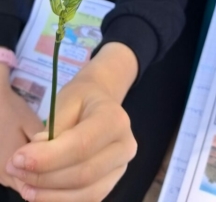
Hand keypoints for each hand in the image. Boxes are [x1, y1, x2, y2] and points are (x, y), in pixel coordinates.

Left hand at [6, 43, 137, 201]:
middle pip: (84, 173)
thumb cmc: (81, 98)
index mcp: (115, 119)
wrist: (99, 101)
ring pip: (86, 193)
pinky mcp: (111, 182)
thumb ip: (53, 129)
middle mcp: (125, 146)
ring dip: (51, 195)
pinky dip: (61, 199)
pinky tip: (39, 192)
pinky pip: (87, 199)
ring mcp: (121, 167)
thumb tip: (34, 158)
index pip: (82, 145)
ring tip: (25, 185)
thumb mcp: (66, 101)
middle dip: (45, 177)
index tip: (19, 159)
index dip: (49, 157)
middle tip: (16, 169)